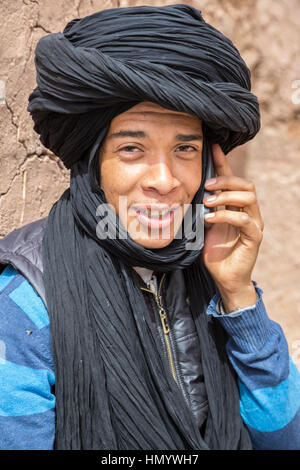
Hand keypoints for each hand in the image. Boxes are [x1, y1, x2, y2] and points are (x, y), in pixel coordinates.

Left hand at [202, 144, 263, 311]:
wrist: (224, 277)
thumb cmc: (214, 252)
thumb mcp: (204, 226)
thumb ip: (202, 209)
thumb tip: (186, 191)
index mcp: (236, 206)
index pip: (232, 180)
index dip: (223, 163)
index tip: (212, 147)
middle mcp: (248, 211)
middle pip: (245, 184)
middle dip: (225, 180)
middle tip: (207, 185)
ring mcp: (254, 223)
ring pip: (248, 197)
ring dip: (226, 196)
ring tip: (207, 202)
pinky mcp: (254, 237)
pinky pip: (245, 220)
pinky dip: (227, 216)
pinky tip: (210, 219)